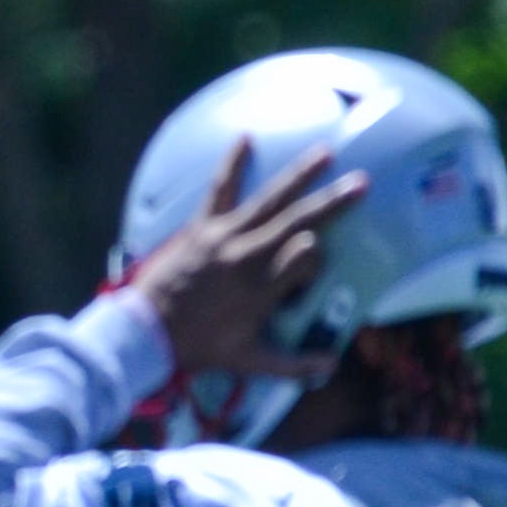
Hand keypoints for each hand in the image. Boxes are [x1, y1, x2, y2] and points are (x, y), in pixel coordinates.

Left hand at [121, 139, 364, 387]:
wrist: (145, 332)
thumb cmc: (199, 347)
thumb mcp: (248, 361)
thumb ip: (292, 365)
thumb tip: (329, 368)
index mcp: (261, 290)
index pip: (307, 258)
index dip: (319, 257)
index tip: (320, 262)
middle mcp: (246, 257)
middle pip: (296, 222)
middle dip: (331, 202)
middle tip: (361, 183)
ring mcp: (222, 237)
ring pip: (268, 200)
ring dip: (298, 175)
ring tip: (325, 152)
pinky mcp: (200, 227)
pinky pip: (218, 189)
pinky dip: (231, 163)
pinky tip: (245, 138)